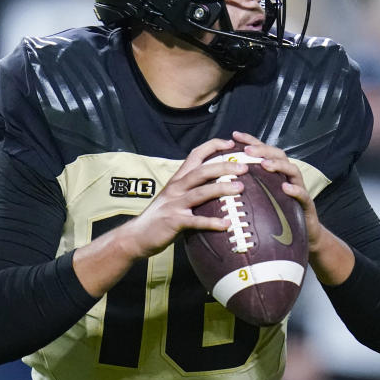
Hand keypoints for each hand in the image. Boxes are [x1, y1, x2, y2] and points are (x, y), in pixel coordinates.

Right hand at [119, 138, 247, 258]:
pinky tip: (226, 224)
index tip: (230, 143)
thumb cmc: (159, 217)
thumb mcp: (174, 197)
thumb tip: (217, 184)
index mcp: (178, 179)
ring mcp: (174, 204)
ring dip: (222, 189)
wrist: (136, 236)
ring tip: (240, 188)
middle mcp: (176, 188)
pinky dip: (212, 222)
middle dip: (224, 166)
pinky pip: (196, 221)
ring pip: (201, 192)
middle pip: (202, 171)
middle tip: (244, 168)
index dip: (213, 146)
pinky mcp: (174, 221)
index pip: (195, 155)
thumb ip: (191, 189)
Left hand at [231, 130, 324, 251]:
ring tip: (265, 165)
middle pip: (278, 155)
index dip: (250, 141)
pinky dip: (295, 190)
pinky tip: (285, 188)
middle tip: (247, 151)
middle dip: (263, 150)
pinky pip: (303, 194)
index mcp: (275, 173)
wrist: (303, 234)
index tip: (234, 135)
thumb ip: (246, 187)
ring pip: (292, 170)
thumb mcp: (260, 199)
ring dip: (278, 165)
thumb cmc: (277, 216)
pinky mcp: (307, 203)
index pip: (263, 151)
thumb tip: (219, 181)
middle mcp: (287, 176)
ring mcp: (299, 188)